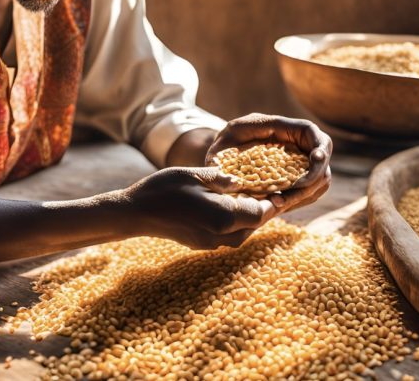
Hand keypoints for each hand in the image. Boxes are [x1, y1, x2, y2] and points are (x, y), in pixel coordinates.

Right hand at [124, 166, 277, 249]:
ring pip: (243, 232)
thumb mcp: (195, 175)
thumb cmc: (164, 189)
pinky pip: (228, 235)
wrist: (135, 213)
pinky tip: (233, 206)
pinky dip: (236, 221)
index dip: (274, 202)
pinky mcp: (201, 244)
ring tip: (255, 197)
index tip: (282, 190)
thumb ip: (222, 179)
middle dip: (265, 209)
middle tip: (275, 191)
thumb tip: (241, 182)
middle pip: (254, 225)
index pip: (261, 213)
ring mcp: (210, 243)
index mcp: (223, 217)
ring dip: (251, 216)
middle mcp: (221, 236)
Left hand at [204, 113, 331, 214]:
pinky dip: (299, 200)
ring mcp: (300, 163)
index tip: (316, 159)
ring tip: (278, 202)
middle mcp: (296, 144)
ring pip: (320, 180)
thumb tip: (247, 155)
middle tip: (290, 193)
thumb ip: (236, 142)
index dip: (320, 146)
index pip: (312, 132)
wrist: (224, 159)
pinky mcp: (297, 180)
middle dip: (313, 178)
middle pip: (323, 159)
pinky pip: (310, 192)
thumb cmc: (224, 145)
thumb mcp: (227, 139)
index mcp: (282, 127)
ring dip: (305, 193)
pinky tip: (278, 204)